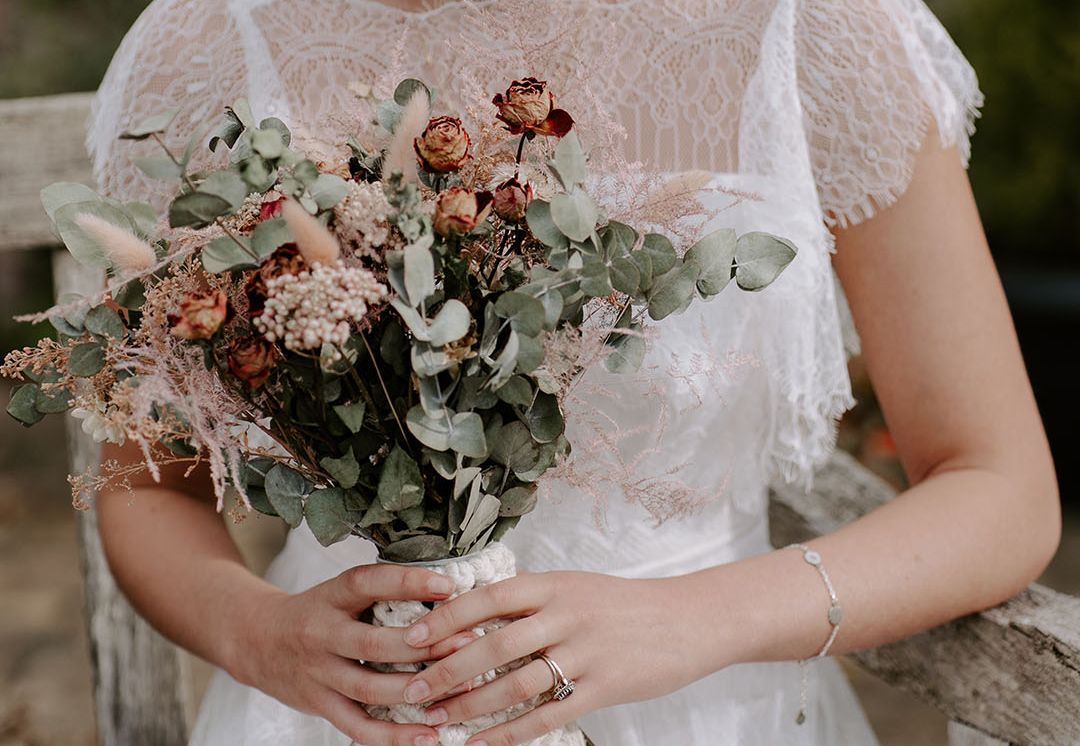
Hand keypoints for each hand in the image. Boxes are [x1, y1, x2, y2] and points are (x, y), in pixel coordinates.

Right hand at [227, 563, 479, 745]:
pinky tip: (428, 735)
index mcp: (333, 596)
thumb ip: (382, 590)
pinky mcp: (320, 704)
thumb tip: (448, 589)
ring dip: (416, 691)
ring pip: (370, 688)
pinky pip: (359, 726)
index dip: (408, 583)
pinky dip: (394, 735)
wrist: (256, 640)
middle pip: (374, 643)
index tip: (448, 585)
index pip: (369, 582)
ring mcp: (319, 673)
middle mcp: (323, 633)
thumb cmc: (318, 611)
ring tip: (458, 689)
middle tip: (468, 644)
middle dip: (424, 646)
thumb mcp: (341, 589)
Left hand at [398, 571, 714, 745]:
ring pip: (516, 684)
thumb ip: (531, 601)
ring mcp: (586, 653)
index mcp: (554, 585)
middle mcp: (566, 615)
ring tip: (438, 718)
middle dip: (447, 670)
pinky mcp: (604, 687)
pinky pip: (548, 714)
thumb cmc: (624, 604)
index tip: (411, 636)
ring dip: (471, 705)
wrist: (688, 619)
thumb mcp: (576, 588)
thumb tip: (470, 616)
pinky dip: (510, 733)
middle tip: (412, 689)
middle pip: (495, 645)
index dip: (446, 617)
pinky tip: (482, 743)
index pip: (488, 598)